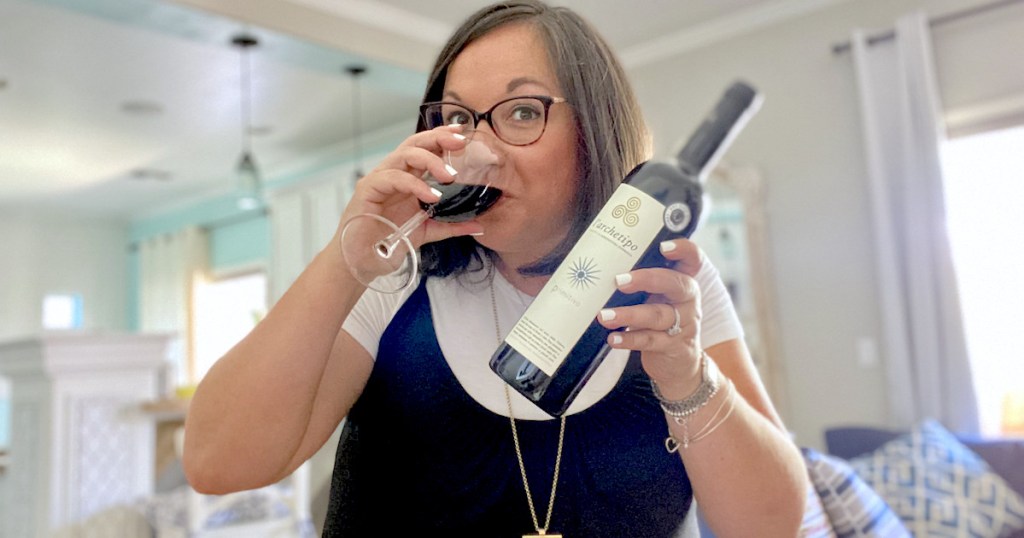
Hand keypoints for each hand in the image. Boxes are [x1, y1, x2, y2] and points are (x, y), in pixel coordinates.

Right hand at [336, 125, 484, 247]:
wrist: (363, 263)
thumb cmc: (388, 243)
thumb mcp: (427, 232)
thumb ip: (452, 226)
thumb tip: (479, 225)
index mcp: (407, 178)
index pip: (424, 148)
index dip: (442, 137)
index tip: (462, 135)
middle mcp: (393, 174)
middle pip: (414, 143)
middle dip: (438, 138)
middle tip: (460, 144)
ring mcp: (379, 180)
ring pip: (404, 155)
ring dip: (430, 161)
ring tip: (449, 177)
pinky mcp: (368, 190)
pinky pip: (393, 178)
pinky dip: (414, 184)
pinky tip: (431, 196)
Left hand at [596, 238, 705, 396]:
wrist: (679, 362)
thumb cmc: (660, 319)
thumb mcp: (658, 297)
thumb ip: (641, 283)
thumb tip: (599, 270)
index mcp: (684, 281)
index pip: (693, 259)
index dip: (683, 250)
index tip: (663, 246)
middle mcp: (688, 300)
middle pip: (675, 283)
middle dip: (646, 279)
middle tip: (619, 280)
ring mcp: (684, 324)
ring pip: (658, 315)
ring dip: (629, 314)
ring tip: (604, 316)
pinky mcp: (673, 346)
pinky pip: (650, 341)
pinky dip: (629, 339)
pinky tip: (613, 338)